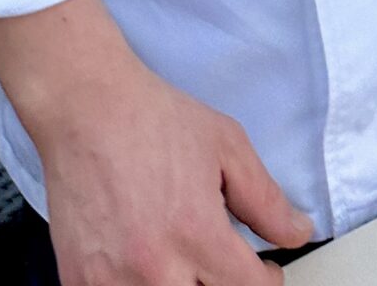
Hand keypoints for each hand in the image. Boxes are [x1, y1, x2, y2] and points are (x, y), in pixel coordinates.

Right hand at [39, 58, 313, 284]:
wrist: (86, 108)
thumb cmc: (153, 119)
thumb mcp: (226, 145)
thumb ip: (265, 199)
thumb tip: (296, 232)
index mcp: (196, 233)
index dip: (268, 282)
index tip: (267, 271)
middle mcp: (156, 267)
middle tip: (226, 267)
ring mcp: (113, 281)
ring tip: (186, 262)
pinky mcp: (80, 282)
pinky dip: (138, 285)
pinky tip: (145, 265)